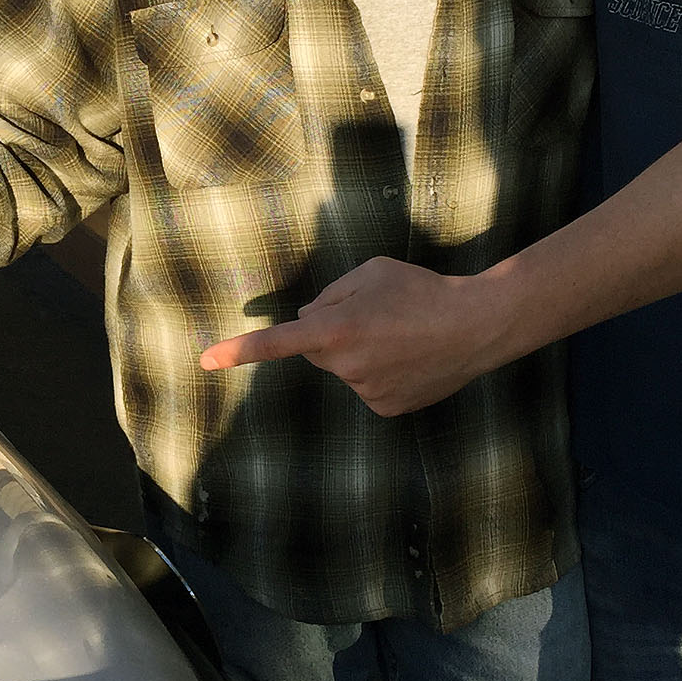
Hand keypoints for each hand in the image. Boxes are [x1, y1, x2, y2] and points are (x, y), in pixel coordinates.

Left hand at [200, 257, 510, 415]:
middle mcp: (346, 366)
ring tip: (404, 336)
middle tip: (379, 317)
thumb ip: (330, 294)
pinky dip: (381, 373)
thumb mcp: (370, 272)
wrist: (477, 325)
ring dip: (363, 354)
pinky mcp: (386, 408)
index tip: (204, 361)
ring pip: (345, 370)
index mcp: (335, 328)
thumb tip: (304, 318)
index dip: (239, 352)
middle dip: (335, 334)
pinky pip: (367, 387)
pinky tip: (411, 359)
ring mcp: (366, 391)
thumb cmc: (422, 289)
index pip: (278, 342)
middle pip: (319, 350)